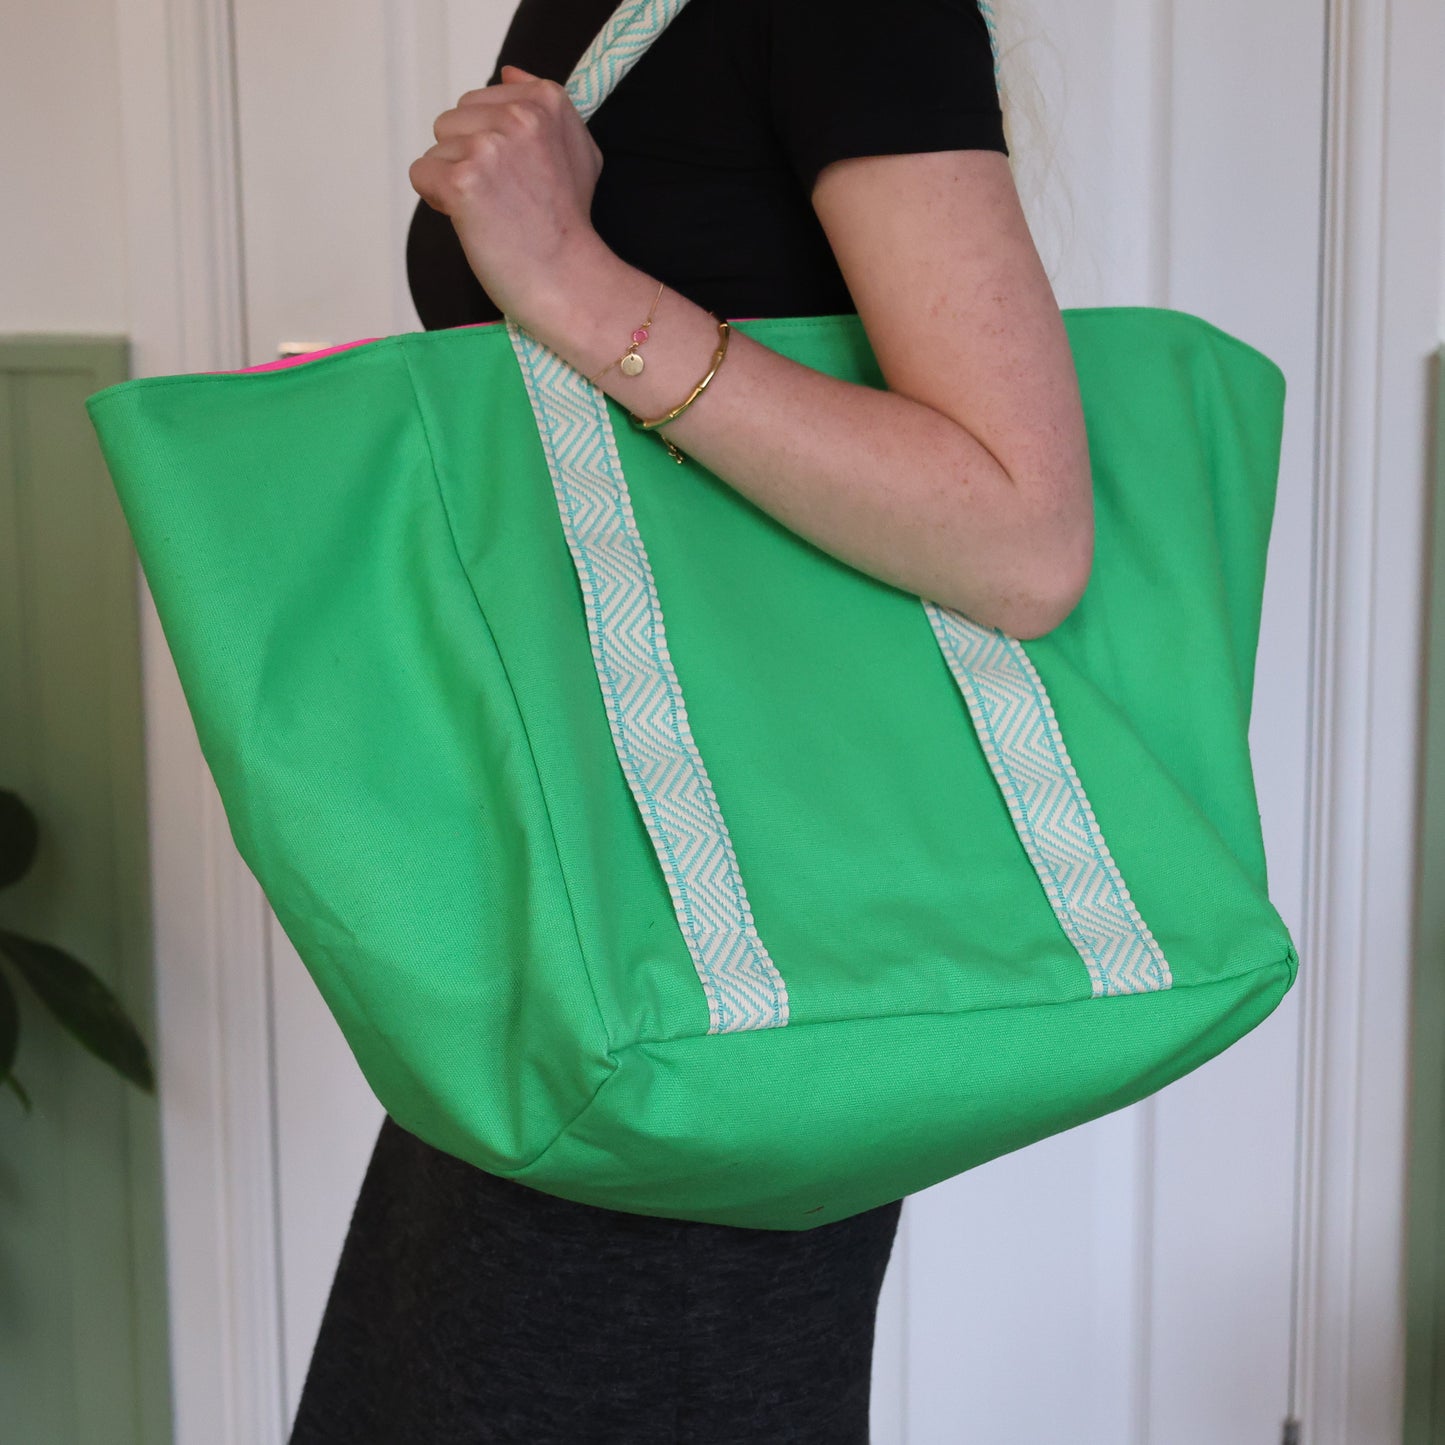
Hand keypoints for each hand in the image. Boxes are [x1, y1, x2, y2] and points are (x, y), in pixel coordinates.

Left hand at [409, 64, 606, 326]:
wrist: (568, 280)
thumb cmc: (568, 225)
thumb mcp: (579, 151)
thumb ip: (544, 107)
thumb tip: (508, 71)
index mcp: (546, 100)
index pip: (481, 102)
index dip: (490, 142)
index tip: (520, 177)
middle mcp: (518, 115)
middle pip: (453, 121)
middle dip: (467, 158)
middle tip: (503, 199)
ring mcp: (489, 147)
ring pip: (436, 149)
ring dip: (453, 181)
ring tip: (491, 212)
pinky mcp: (462, 180)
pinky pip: (422, 175)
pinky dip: (439, 202)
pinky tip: (474, 221)